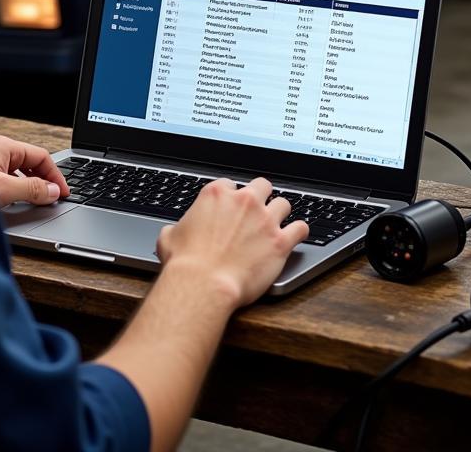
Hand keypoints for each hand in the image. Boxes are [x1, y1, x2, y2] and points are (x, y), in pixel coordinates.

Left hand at [0, 135, 69, 208]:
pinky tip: (10, 202)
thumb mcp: (3, 189)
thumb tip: (52, 191)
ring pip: (15, 171)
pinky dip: (13, 189)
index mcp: (5, 147)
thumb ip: (31, 189)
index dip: (56, 176)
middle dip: (43, 180)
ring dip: (27, 185)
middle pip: (29, 163)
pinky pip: (2, 178)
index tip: (64, 193)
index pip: (42, 157)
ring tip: (34, 202)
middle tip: (52, 199)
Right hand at [156, 177, 308, 307]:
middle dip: (260, 197)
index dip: (232, 198)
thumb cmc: (185, 263)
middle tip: (257, 212)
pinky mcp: (280, 241)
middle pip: (262, 186)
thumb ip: (177, 227)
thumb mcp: (169, 236)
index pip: (230, 184)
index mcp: (216, 194)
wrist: (203, 285)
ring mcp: (265, 220)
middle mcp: (244, 201)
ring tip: (277, 225)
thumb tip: (173, 232)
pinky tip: (295, 237)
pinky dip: (299, 232)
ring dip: (280, 213)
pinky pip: (301, 228)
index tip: (232, 209)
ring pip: (284, 204)